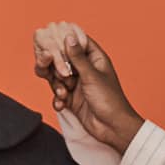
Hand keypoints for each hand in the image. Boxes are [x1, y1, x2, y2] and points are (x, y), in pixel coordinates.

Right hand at [32, 23, 144, 154]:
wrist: (113, 128)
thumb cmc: (109, 100)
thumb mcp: (91, 75)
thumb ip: (77, 57)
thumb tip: (68, 36)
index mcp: (94, 58)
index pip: (76, 42)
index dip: (63, 41)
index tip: (52, 43)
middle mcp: (84, 69)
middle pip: (62, 59)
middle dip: (56, 67)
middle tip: (57, 75)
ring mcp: (77, 84)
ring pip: (57, 77)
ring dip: (56, 85)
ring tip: (62, 93)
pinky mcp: (72, 99)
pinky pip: (58, 94)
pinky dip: (58, 99)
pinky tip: (62, 104)